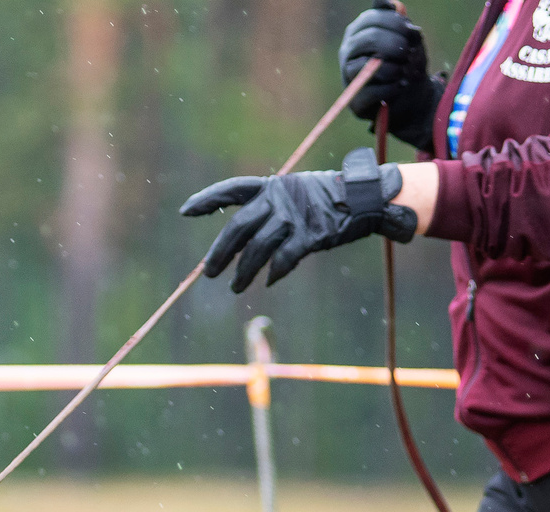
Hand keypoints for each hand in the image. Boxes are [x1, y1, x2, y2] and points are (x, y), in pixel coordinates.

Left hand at [181, 148, 417, 292]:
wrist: (363, 198)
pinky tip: (268, 281)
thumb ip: (267, 208)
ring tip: (235, 286)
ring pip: (257, 249)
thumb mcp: (293, 192)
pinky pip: (283, 259)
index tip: (185, 212)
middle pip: (238, 228)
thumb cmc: (325, 200)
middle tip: (209, 273)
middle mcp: (278, 199)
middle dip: (220, 253)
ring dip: (243, 272)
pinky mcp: (310, 234)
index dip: (208, 200)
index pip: (232, 190)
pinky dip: (274, 272)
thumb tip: (238, 238)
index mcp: (271, 186)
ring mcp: (293, 217)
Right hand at [340, 5, 444, 154]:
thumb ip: (403, 25)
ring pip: (367, 66)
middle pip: (368, 39)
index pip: (371, 18)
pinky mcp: (355, 101)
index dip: (394, 23)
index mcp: (360, 31)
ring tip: (404, 70)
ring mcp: (348, 76)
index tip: (411, 32)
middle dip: (394, 44)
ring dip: (393, 67)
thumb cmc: (407, 62)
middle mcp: (349, 51)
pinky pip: (372, 91)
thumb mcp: (410, 41)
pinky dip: (391, 87)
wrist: (410, 96)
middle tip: (408, 51)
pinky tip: (400, 86)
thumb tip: (395, 6)